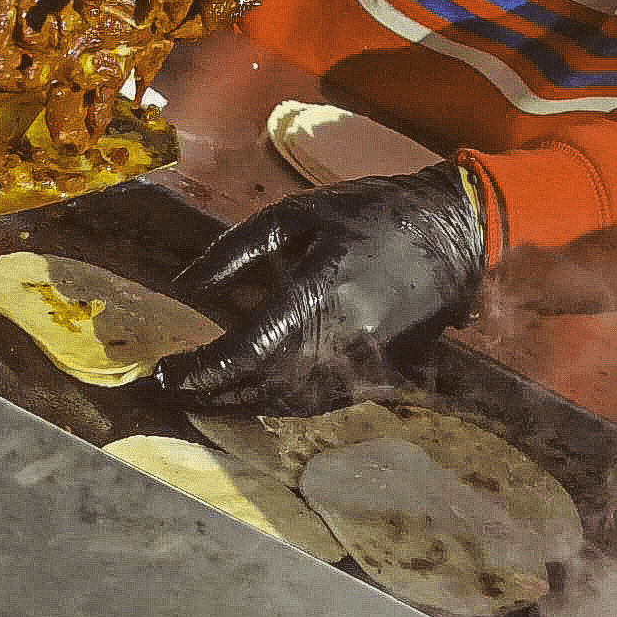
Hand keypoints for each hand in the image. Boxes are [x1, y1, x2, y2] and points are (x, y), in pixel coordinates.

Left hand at [150, 163, 484, 406]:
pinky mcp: (383, 374)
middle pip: (260, 387)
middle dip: (211, 393)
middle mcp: (340, 337)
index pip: (244, 349)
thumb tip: (185, 284)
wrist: (453, 229)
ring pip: (289, 405)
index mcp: (317, 291)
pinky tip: (261, 392)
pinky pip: (322, 405)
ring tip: (209, 393)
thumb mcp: (299, 213)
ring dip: (243, 405)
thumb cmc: (370, 212)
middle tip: (175, 386)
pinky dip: (283, 405)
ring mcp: (365, 362)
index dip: (198, 369)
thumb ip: (237, 249)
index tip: (162, 371)